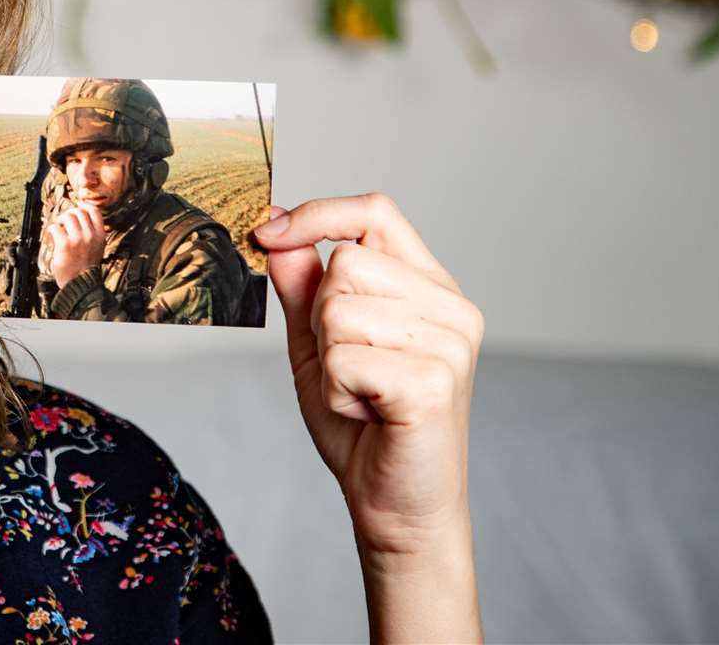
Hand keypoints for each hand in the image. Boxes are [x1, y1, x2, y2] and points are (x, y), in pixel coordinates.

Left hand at [43, 203, 105, 285]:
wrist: (81, 285)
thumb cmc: (86, 268)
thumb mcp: (97, 248)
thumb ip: (92, 233)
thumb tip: (79, 217)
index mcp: (100, 236)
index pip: (94, 211)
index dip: (83, 208)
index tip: (76, 212)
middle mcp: (90, 235)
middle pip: (79, 211)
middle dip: (69, 214)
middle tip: (63, 222)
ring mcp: (78, 239)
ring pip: (67, 216)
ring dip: (60, 220)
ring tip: (58, 227)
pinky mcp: (65, 245)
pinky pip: (56, 227)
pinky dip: (51, 229)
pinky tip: (52, 235)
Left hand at [251, 194, 484, 554]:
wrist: (395, 505)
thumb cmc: (362, 425)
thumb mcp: (318, 343)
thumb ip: (301, 286)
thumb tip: (275, 226)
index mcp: (429, 286)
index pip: (376, 211)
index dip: (319, 213)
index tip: (267, 231)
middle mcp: (451, 306)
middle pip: (345, 262)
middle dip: (320, 318)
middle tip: (348, 368)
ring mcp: (450, 342)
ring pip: (338, 309)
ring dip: (329, 360)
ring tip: (361, 393)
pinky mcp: (433, 381)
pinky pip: (343, 358)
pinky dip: (337, 390)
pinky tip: (367, 413)